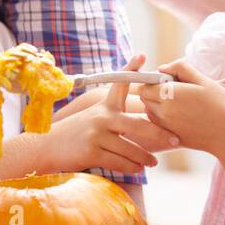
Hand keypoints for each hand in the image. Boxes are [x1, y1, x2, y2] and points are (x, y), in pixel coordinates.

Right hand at [44, 54, 180, 172]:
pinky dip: (132, 167)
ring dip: (145, 157)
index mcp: (105, 106)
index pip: (119, 84)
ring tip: (154, 161)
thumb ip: (114, 114)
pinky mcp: (93, 152)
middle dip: (160, 133)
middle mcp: (103, 117)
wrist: (48, 146)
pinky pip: (120, 162)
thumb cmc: (76, 132)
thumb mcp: (93, 116)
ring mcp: (97, 134)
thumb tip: (142, 119)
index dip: (131, 68)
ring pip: (131, 148)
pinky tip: (138, 169)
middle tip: (175, 139)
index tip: (141, 55)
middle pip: (139, 125)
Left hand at [136, 58, 224, 155]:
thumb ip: (180, 68)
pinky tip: (180, 114)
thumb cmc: (220, 105)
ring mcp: (165, 125)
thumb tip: (162, 68)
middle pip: (145, 98)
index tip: (168, 80)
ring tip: (179, 102)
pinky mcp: (169, 136)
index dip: (154, 80)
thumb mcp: (203, 80)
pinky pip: (157, 123)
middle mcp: (163, 111)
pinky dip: (162, 117)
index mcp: (169, 94)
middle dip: (153, 91)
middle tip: (174, 90)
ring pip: (150, 110)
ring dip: (157, 104)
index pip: (145, 85)